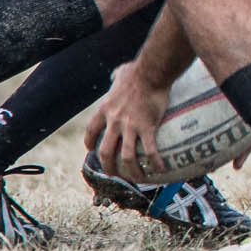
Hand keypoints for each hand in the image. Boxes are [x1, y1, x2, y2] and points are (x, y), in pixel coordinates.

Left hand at [86, 61, 167, 182]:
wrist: (151, 72)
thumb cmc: (137, 71)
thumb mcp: (121, 73)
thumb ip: (117, 77)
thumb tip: (117, 75)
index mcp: (105, 110)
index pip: (91, 131)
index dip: (89, 143)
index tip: (91, 150)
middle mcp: (114, 122)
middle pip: (106, 151)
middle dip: (108, 167)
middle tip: (115, 175)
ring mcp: (130, 126)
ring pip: (126, 157)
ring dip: (131, 172)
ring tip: (138, 180)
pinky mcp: (147, 127)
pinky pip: (150, 150)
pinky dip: (154, 162)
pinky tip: (161, 169)